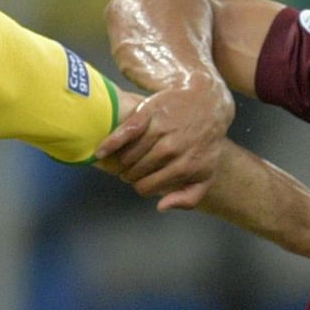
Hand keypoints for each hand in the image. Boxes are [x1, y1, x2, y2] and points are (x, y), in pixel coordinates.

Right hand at [95, 81, 233, 210]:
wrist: (208, 103)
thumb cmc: (204, 143)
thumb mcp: (205, 175)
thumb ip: (188, 198)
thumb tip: (160, 206)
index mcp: (184, 167)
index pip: (146, 187)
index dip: (140, 186)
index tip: (140, 181)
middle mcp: (172, 149)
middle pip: (134, 172)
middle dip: (130, 174)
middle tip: (130, 170)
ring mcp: (160, 130)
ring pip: (127, 156)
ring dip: (121, 161)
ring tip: (124, 160)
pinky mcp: (149, 113)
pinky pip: (124, 132)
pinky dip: (110, 143)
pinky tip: (101, 151)